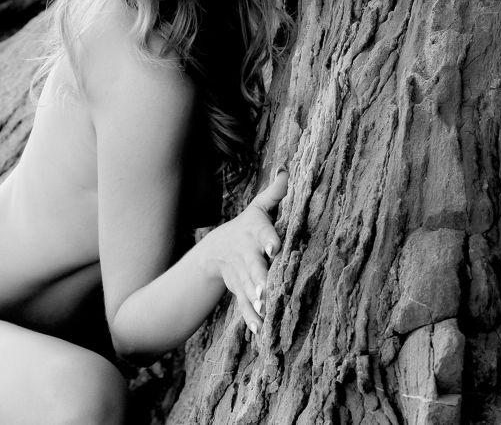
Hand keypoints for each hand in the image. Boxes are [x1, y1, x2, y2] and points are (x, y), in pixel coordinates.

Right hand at [200, 169, 286, 334]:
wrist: (216, 252)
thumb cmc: (247, 228)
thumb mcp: (257, 209)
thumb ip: (273, 193)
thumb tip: (285, 169)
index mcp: (255, 232)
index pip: (263, 234)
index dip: (268, 240)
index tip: (275, 247)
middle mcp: (246, 255)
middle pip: (254, 266)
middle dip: (260, 278)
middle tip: (267, 289)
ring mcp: (241, 276)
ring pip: (249, 289)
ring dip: (257, 302)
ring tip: (267, 313)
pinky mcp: (239, 292)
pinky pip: (245, 307)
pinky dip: (252, 320)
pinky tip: (261, 332)